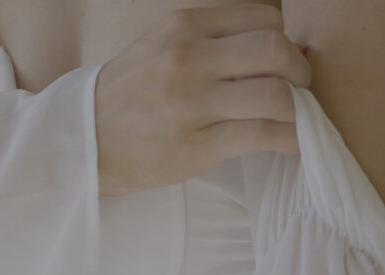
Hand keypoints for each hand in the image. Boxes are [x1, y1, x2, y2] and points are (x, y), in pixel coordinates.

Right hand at [94, 4, 311, 196]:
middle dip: (300, 71)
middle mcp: (187, 58)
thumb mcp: (162, 48)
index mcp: (183, 26)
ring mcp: (191, 103)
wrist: (83, 141)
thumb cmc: (130, 96)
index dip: (286, 41)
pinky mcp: (196, 145)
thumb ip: (214, 43)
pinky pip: (263, 136)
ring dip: (299, 110)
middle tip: (300, 90)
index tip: (288, 62)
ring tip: (297, 121)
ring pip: (275, 95)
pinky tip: (292, 145)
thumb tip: (284, 47)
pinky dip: (290, 140)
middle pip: (275, 50)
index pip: (262, 19)